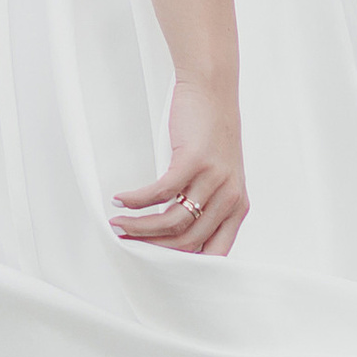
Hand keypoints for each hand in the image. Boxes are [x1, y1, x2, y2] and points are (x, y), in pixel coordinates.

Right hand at [114, 79, 246, 255]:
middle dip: (152, 247)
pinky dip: (137, 200)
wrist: (213, 91)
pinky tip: (123, 199)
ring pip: (171, 221)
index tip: (156, 263)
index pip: (214, 253)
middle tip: (127, 241)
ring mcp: (214, 179)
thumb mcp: (219, 177)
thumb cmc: (211, 133)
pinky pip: (160, 192)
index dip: (184, 265)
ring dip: (139, 226)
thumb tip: (171, 234)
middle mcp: (230, 197)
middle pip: (187, 241)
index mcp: (238, 207)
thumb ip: (206, 205)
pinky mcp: (194, 161)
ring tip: (118, 223)